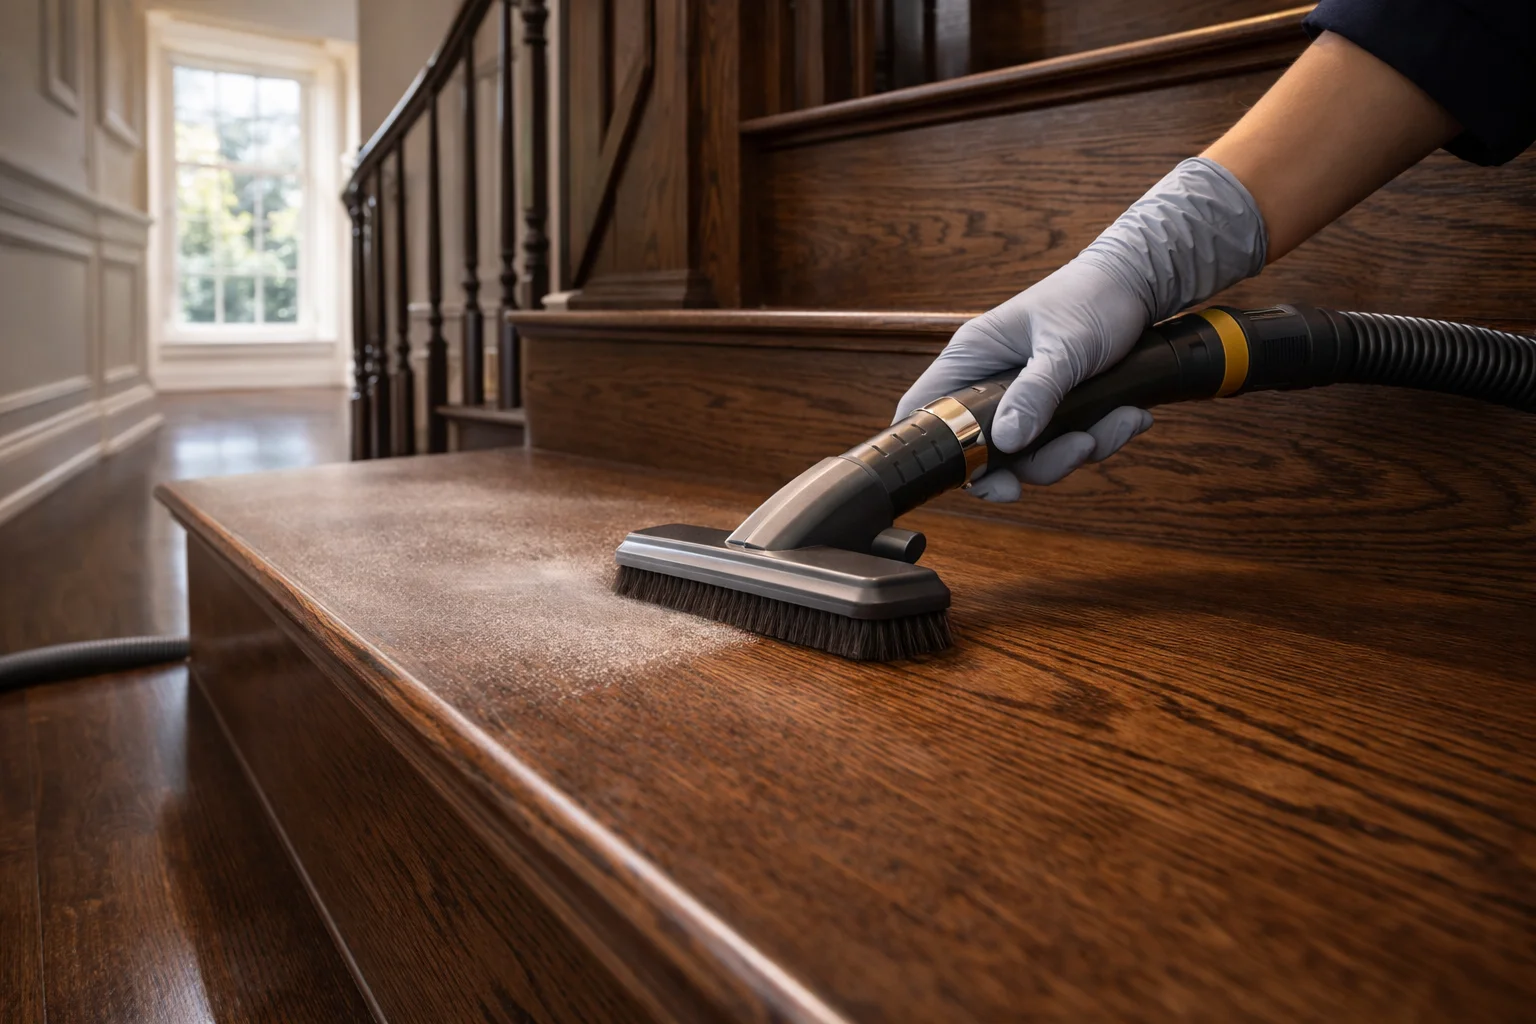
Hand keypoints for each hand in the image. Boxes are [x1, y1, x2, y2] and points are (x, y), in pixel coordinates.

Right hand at [893, 156, 1267, 499]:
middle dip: (1036, 462)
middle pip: (987, 450)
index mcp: (973, 358)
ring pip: (1032, 454)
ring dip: (1080, 449)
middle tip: (1079, 449)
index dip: (935, 451)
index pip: (925, 411)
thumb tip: (1008, 441)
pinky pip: (1066, 442)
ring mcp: (1022, 398)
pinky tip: (1130, 415)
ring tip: (1121, 420)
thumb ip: (1034, 392)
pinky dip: (1102, 435)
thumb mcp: (1065, 347)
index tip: (976, 478)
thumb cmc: (1093, 296)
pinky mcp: (1054, 408)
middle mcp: (989, 382)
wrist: (1138, 281)